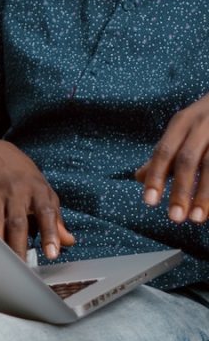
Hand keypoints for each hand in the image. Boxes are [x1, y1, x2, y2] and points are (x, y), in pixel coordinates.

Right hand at [0, 140, 75, 260]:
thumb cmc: (22, 176)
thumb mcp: (42, 191)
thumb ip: (55, 218)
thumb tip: (68, 241)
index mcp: (37, 190)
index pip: (46, 212)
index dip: (50, 233)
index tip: (52, 253)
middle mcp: (15, 190)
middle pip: (18, 223)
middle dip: (19, 247)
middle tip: (22, 270)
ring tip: (2, 264)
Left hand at [135, 94, 208, 223]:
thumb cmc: (206, 121)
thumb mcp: (183, 129)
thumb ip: (164, 155)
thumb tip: (138, 177)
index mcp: (182, 122)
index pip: (163, 151)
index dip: (155, 176)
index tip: (149, 202)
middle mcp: (202, 125)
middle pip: (188, 160)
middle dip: (181, 189)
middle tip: (174, 218)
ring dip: (205, 194)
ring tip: (196, 219)